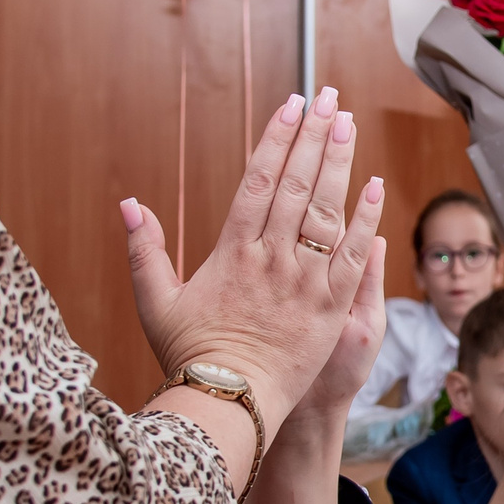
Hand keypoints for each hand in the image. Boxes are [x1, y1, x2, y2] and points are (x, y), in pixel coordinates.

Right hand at [124, 87, 383, 430]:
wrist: (230, 406)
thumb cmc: (190, 357)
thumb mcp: (156, 303)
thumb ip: (144, 251)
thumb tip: (128, 203)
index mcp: (232, 253)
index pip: (259, 182)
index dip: (277, 140)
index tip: (292, 105)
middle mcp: (272, 260)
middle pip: (298, 185)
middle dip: (314, 136)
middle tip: (329, 97)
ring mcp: (305, 283)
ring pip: (328, 212)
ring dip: (340, 164)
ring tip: (348, 123)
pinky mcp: (331, 309)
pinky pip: (355, 257)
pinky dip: (367, 221)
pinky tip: (375, 187)